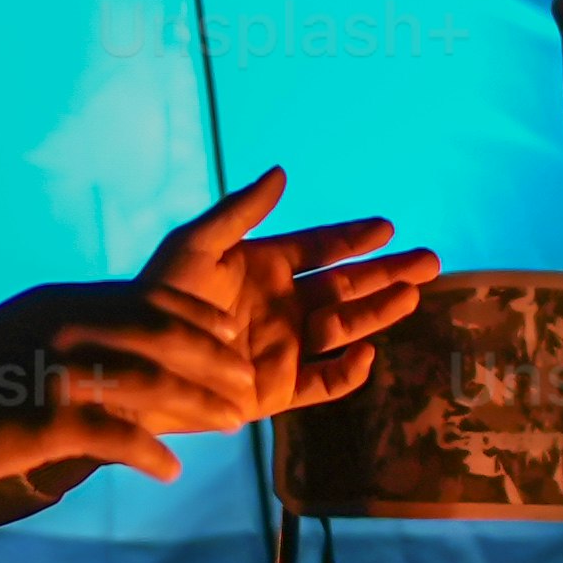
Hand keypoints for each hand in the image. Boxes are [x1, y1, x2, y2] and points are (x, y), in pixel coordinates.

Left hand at [131, 167, 442, 425]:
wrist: (131, 361)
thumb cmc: (157, 296)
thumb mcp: (195, 245)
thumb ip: (240, 211)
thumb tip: (281, 172)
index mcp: (264, 267)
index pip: (322, 248)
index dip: (355, 238)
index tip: (388, 227)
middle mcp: (282, 305)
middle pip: (347, 287)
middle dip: (388, 274)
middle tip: (431, 261)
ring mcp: (284, 347)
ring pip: (345, 328)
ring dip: (379, 312)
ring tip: (412, 295)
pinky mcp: (278, 390)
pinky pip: (324, 382)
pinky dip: (348, 371)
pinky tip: (367, 352)